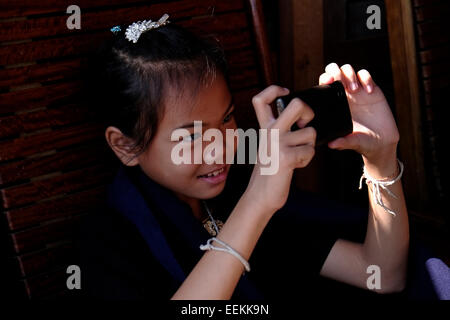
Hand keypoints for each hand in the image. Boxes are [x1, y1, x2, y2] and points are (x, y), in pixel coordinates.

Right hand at [244, 85, 315, 212]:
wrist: (261, 194)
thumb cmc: (270, 170)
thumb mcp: (270, 145)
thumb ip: (280, 129)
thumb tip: (303, 115)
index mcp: (264, 127)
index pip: (261, 99)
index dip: (274, 89)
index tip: (285, 91)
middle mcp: (270, 132)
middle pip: (297, 104)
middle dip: (308, 111)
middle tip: (304, 124)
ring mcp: (278, 143)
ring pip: (310, 133)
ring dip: (309, 146)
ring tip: (296, 156)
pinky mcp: (286, 157)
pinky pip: (310, 151)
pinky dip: (306, 160)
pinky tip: (294, 165)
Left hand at [319, 63, 399, 166]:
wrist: (382, 142)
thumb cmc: (363, 142)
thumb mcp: (352, 142)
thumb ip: (343, 142)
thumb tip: (331, 144)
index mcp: (334, 103)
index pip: (324, 84)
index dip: (324, 79)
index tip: (329, 83)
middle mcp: (344, 94)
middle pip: (334, 70)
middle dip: (335, 71)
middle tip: (340, 83)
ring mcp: (358, 90)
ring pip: (348, 69)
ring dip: (350, 75)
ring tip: (355, 90)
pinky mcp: (372, 89)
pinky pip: (365, 75)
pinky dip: (366, 78)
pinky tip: (369, 92)